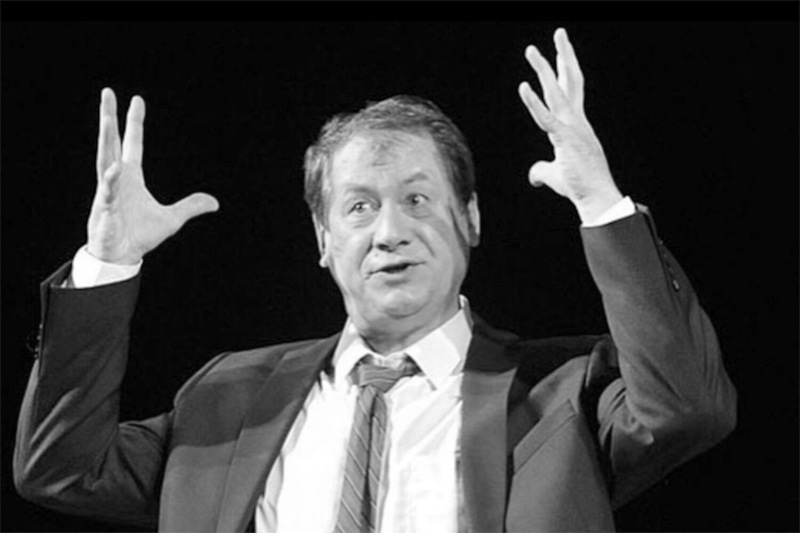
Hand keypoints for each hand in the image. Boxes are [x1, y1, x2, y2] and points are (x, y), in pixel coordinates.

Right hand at [87, 88, 218, 264]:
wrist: (122, 256)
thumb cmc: (139, 236)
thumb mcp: (172, 219)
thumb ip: (191, 207)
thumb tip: (215, 202)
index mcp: (132, 177)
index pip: (133, 143)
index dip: (134, 122)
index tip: (136, 100)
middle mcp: (117, 178)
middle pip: (112, 142)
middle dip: (110, 117)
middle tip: (108, 92)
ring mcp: (109, 191)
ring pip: (104, 158)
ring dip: (105, 138)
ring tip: (106, 117)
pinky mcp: (105, 208)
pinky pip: (107, 191)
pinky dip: (110, 181)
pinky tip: (113, 168)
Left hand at [518, 28, 622, 223]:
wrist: (596, 198)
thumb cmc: (579, 187)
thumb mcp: (555, 174)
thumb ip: (541, 170)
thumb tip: (533, 176)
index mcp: (575, 125)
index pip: (571, 91)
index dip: (564, 70)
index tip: (561, 53)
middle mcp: (576, 121)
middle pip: (569, 82)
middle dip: (563, 56)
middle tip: (559, 33)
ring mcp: (572, 128)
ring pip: (556, 92)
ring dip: (543, 69)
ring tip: (532, 50)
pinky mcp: (565, 139)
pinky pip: (546, 118)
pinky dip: (533, 102)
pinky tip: (523, 86)